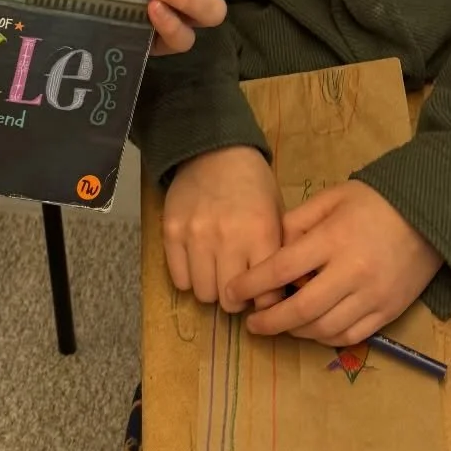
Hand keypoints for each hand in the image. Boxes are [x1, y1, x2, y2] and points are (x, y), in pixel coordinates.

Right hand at [163, 148, 284, 311]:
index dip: (265, 300)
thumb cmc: (253, 184)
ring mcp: (196, 236)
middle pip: (229, 301)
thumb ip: (276, 252)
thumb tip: (279, 294)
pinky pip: (179, 279)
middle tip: (237, 283)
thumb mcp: (277, 213)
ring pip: (203, 294)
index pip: (265, 295)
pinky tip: (198, 262)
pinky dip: (190, 278)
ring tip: (217, 272)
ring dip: (212, 288)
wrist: (215, 150)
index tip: (263, 294)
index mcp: (261, 233)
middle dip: (236, 298)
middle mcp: (228, 239)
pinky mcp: (171, 233)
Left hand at [229, 182, 442, 347]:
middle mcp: (352, 272)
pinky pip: (350, 337)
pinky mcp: (388, 312)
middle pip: (301, 310)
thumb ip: (298, 221)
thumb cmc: (375, 202)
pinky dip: (325, 338)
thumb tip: (269, 248)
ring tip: (280, 325)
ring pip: (324, 329)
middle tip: (251, 324)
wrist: (430, 215)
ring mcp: (372, 296)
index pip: (282, 268)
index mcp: (334, 239)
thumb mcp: (332, 198)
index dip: (252, 284)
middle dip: (269, 321)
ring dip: (295, 332)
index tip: (233, 292)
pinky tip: (312, 330)